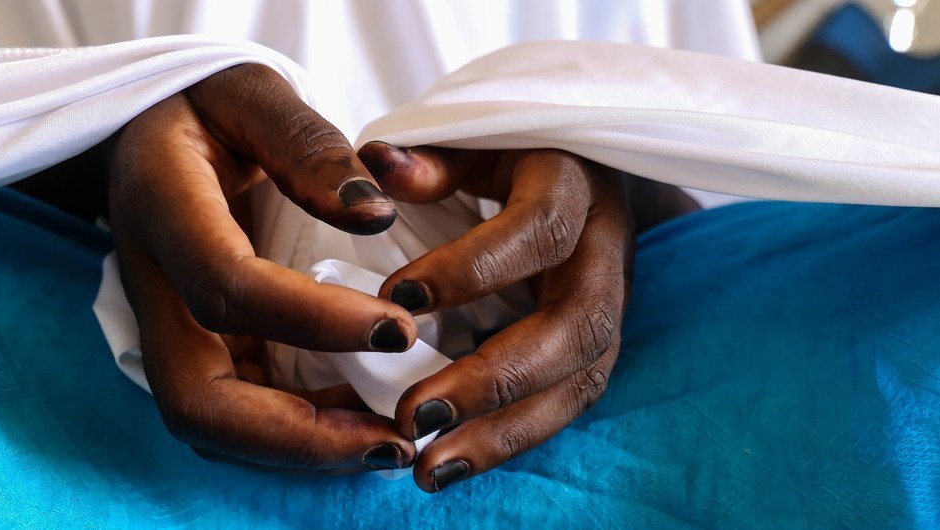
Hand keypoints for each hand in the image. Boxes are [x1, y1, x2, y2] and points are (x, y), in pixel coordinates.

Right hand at [107, 65, 420, 471]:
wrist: (143, 139)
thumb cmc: (203, 108)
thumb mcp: (251, 92)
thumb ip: (308, 146)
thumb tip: (374, 216)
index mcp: (160, 209)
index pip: (226, 287)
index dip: (311, 321)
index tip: (399, 329)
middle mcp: (152, 288)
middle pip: (196, 400)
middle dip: (296, 438)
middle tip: (393, 440)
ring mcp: (166, 329)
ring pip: (212, 425)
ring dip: (300, 451)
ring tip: (391, 442)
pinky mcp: (192, 348)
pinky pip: (234, 416)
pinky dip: (296, 436)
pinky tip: (363, 422)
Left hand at [358, 142, 635, 490]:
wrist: (589, 167)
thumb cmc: (514, 150)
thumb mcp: (477, 137)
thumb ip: (431, 158)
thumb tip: (375, 163)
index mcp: (576, 185)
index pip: (540, 231)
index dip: (474, 269)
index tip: (397, 299)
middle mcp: (606, 251)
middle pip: (573, 327)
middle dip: (493, 378)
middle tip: (413, 413)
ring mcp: (611, 304)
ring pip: (579, 381)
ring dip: (505, 433)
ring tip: (430, 468)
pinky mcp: (598, 345)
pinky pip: (568, 401)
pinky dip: (513, 439)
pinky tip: (453, 464)